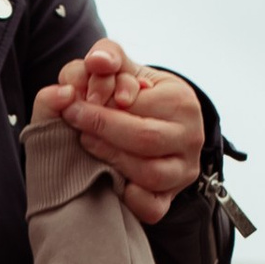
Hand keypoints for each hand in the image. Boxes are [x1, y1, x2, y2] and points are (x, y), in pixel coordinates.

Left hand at [32, 41, 201, 224]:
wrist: (155, 123)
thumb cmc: (134, 94)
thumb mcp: (125, 68)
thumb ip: (108, 55)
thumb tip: (96, 61)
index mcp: (183, 102)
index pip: (137, 105)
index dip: (99, 105)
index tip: (73, 103)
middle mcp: (191, 138)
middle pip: (144, 139)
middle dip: (102, 130)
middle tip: (74, 121)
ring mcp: (183, 172)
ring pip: (149, 175)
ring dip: (110, 159)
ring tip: (87, 143)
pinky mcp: (170, 198)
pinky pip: (152, 208)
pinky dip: (130, 198)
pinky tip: (109, 180)